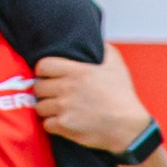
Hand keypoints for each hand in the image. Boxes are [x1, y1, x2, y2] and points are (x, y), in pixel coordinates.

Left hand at [32, 44, 154, 153]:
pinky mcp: (64, 125)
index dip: (43, 70)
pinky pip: (46, 124)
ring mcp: (64, 108)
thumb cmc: (122, 95)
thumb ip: (102, 48)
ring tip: (57, 108)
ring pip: (39, 106)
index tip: (48, 75)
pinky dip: (52, 123)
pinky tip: (62, 121)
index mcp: (77, 71)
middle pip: (38, 87)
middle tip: (53, 93)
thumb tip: (95, 39)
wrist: (128, 126)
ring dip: (47, 107)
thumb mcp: (116, 64)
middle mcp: (67, 88)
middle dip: (44, 90)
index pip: (43, 66)